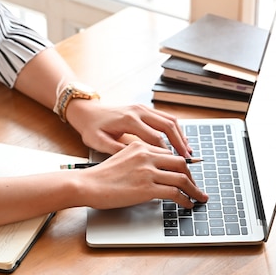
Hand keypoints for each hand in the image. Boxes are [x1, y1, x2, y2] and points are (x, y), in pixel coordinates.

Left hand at [66, 99, 192, 156]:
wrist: (86, 112)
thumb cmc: (91, 128)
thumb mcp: (98, 142)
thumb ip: (116, 150)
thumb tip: (136, 160)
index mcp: (128, 120)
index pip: (154, 137)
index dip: (166, 152)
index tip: (173, 166)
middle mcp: (138, 111)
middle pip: (167, 125)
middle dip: (180, 143)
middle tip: (189, 159)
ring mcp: (143, 108)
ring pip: (169, 119)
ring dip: (180, 135)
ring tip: (188, 152)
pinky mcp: (144, 109)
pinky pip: (165, 117)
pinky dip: (175, 129)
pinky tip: (179, 141)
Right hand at [75, 141, 207, 208]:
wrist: (87, 184)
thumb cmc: (100, 176)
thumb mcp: (121, 159)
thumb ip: (139, 161)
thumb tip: (155, 173)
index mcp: (140, 146)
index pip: (169, 154)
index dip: (182, 166)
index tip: (188, 174)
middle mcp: (146, 155)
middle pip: (181, 163)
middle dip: (192, 177)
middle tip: (196, 187)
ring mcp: (147, 171)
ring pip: (181, 178)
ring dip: (194, 190)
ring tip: (198, 198)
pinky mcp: (147, 188)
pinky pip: (175, 193)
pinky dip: (185, 199)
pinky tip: (187, 204)